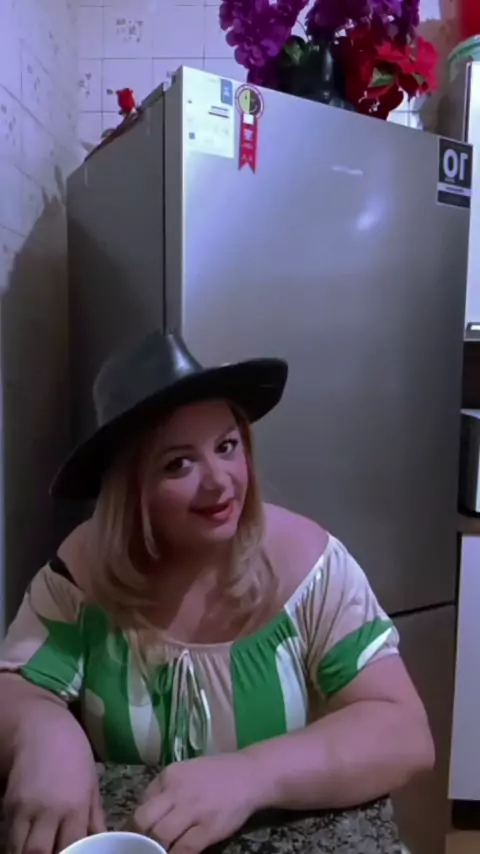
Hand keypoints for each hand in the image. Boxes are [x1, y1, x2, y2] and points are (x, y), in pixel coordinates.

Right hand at [4, 711, 105, 853]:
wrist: (40, 728)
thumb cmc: (72, 752)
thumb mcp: (90, 781)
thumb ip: (94, 815)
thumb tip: (103, 841)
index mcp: (76, 805)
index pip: (73, 848)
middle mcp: (49, 811)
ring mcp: (26, 809)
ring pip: (21, 851)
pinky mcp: (9, 806)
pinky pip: (10, 838)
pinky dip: (16, 849)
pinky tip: (25, 851)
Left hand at [130, 753, 263, 853]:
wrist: (250, 774)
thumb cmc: (215, 775)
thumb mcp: (185, 772)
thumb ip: (164, 790)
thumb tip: (142, 816)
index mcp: (169, 776)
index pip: (141, 803)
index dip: (133, 824)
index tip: (132, 837)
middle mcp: (177, 791)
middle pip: (144, 820)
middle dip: (138, 838)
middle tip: (139, 849)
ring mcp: (194, 810)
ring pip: (161, 836)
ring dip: (155, 849)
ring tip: (156, 853)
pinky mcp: (209, 828)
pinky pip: (184, 849)